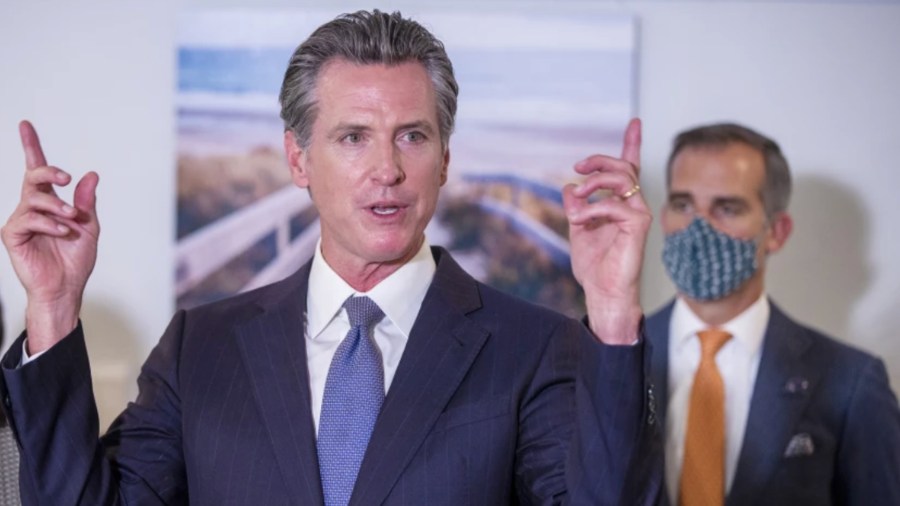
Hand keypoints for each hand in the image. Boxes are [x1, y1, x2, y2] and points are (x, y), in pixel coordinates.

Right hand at [0, 120, 99, 352]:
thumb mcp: (88, 226)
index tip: (26, 125)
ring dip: (56, 207)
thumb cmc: (76, 260)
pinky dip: (49, 223)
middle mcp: (31, 208)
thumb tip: (91, 174)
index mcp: (49, 204)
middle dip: (48, 171)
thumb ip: (86, 202)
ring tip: (71, 220)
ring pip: (34, 198)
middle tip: (65, 177)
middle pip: (33, 176)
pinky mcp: (13, 235)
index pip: (37, 170)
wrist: (66, 288)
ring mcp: (20, 221)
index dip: (31, 147)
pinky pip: (28, 219)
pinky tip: (62, 231)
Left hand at [563, 118, 649, 343]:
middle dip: (600, 160)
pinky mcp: (639, 225)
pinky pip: (616, 204)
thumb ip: (576, 207)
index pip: (628, 169)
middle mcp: (634, 205)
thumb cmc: (595, 266)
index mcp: (621, 204)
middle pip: (624, 167)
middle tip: (578, 168)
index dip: (632, 144)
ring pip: (623, 178)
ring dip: (596, 181)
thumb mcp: (578, 229)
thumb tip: (570, 188)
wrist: (603, 292)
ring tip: (578, 193)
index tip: (635, 122)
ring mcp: (639, 214)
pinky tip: (580, 221)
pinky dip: (593, 209)